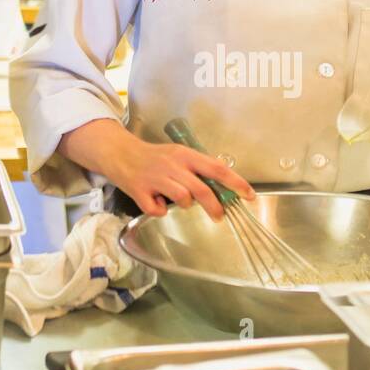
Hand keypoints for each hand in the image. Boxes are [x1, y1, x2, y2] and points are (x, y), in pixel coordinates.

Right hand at [108, 133, 255, 220]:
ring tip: (176, 200)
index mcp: (186, 155)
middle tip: (219, 216)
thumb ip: (197, 169)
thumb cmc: (154, 157)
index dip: (236, 183)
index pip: (217, 168)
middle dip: (214, 206)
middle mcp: (173, 166)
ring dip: (184, 205)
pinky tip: (155, 202)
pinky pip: (157, 210)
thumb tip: (222, 187)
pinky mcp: (140, 191)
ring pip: (182, 199)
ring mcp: (156, 178)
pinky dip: (158, 211)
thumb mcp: (178, 155)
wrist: (120, 153)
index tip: (249, 195)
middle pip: (201, 189)